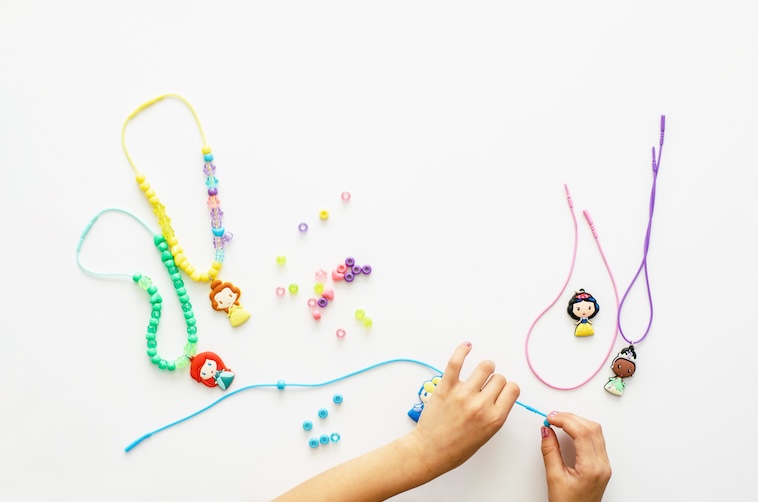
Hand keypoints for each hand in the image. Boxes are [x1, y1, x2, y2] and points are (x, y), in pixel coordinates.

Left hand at [408, 342, 520, 477]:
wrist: (431, 451)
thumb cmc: (456, 448)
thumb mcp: (486, 434)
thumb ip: (495, 413)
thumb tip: (500, 394)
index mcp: (494, 418)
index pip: (512, 389)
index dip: (508, 388)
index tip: (502, 390)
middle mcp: (481, 404)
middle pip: (499, 378)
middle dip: (494, 381)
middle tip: (486, 387)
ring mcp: (463, 394)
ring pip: (485, 366)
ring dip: (484, 368)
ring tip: (479, 373)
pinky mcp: (446, 387)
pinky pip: (456, 362)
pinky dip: (462, 350)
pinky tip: (467, 346)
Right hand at [541, 412, 611, 501]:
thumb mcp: (554, 477)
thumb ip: (550, 451)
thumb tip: (546, 431)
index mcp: (592, 468)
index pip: (582, 433)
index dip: (565, 420)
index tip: (550, 417)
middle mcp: (602, 465)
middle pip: (591, 428)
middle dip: (571, 417)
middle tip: (552, 416)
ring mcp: (604, 464)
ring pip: (596, 431)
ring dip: (577, 421)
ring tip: (559, 421)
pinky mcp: (602, 465)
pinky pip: (596, 439)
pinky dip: (582, 429)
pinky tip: (570, 429)